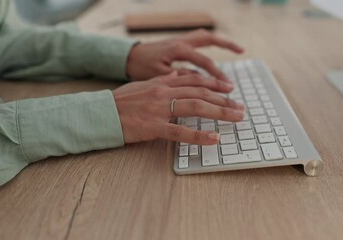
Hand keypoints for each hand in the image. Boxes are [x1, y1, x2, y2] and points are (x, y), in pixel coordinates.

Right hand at [112, 72, 244, 144]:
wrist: (102, 113)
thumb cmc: (122, 101)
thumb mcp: (143, 84)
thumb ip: (163, 79)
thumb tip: (179, 74)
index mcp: (163, 82)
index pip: (195, 80)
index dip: (214, 83)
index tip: (230, 89)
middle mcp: (164, 92)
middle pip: (201, 93)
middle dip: (224, 100)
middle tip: (240, 106)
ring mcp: (160, 109)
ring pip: (196, 108)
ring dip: (219, 112)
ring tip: (236, 117)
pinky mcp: (154, 127)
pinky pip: (180, 132)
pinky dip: (199, 135)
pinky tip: (214, 138)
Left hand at [126, 29, 243, 81]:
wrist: (127, 57)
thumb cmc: (140, 67)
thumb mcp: (158, 75)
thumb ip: (179, 77)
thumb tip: (198, 80)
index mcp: (178, 49)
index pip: (204, 61)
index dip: (218, 74)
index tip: (228, 87)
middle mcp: (181, 42)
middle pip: (209, 40)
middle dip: (226, 45)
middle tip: (242, 51)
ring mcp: (179, 41)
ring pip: (204, 37)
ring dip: (219, 41)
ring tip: (236, 48)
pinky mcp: (177, 44)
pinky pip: (197, 42)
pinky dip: (208, 46)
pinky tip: (215, 57)